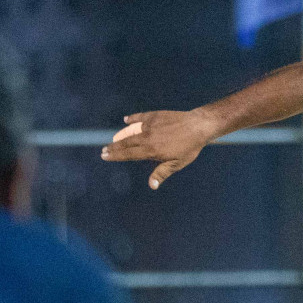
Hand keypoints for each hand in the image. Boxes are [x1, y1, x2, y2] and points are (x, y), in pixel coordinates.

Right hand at [100, 109, 221, 188]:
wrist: (197, 126)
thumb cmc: (189, 147)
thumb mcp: (177, 163)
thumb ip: (162, 173)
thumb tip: (152, 186)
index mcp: (151, 150)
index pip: (128, 154)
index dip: (115, 156)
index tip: (105, 156)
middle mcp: (147, 137)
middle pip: (126, 143)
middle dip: (114, 147)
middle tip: (104, 150)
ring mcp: (150, 125)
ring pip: (131, 130)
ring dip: (121, 135)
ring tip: (114, 139)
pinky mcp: (155, 116)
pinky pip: (140, 117)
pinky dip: (133, 119)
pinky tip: (127, 120)